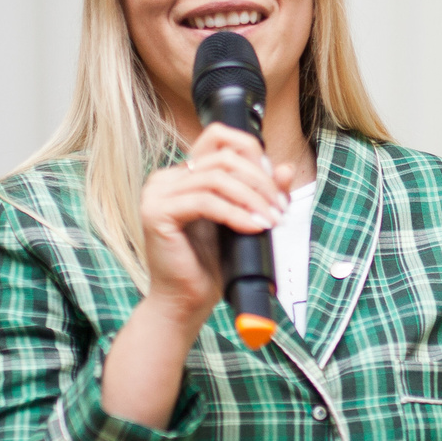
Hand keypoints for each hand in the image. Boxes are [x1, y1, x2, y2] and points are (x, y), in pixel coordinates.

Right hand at [135, 122, 295, 334]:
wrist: (185, 303)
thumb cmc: (209, 265)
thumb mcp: (241, 220)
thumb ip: (259, 193)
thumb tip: (285, 168)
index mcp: (181, 175)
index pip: (217, 137)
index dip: (251, 151)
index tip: (274, 180)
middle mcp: (165, 179)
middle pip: (222, 157)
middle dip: (259, 180)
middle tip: (279, 206)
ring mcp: (156, 194)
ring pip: (216, 178)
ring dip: (252, 197)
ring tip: (271, 220)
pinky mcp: (156, 213)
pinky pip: (205, 201)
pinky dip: (235, 213)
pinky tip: (254, 227)